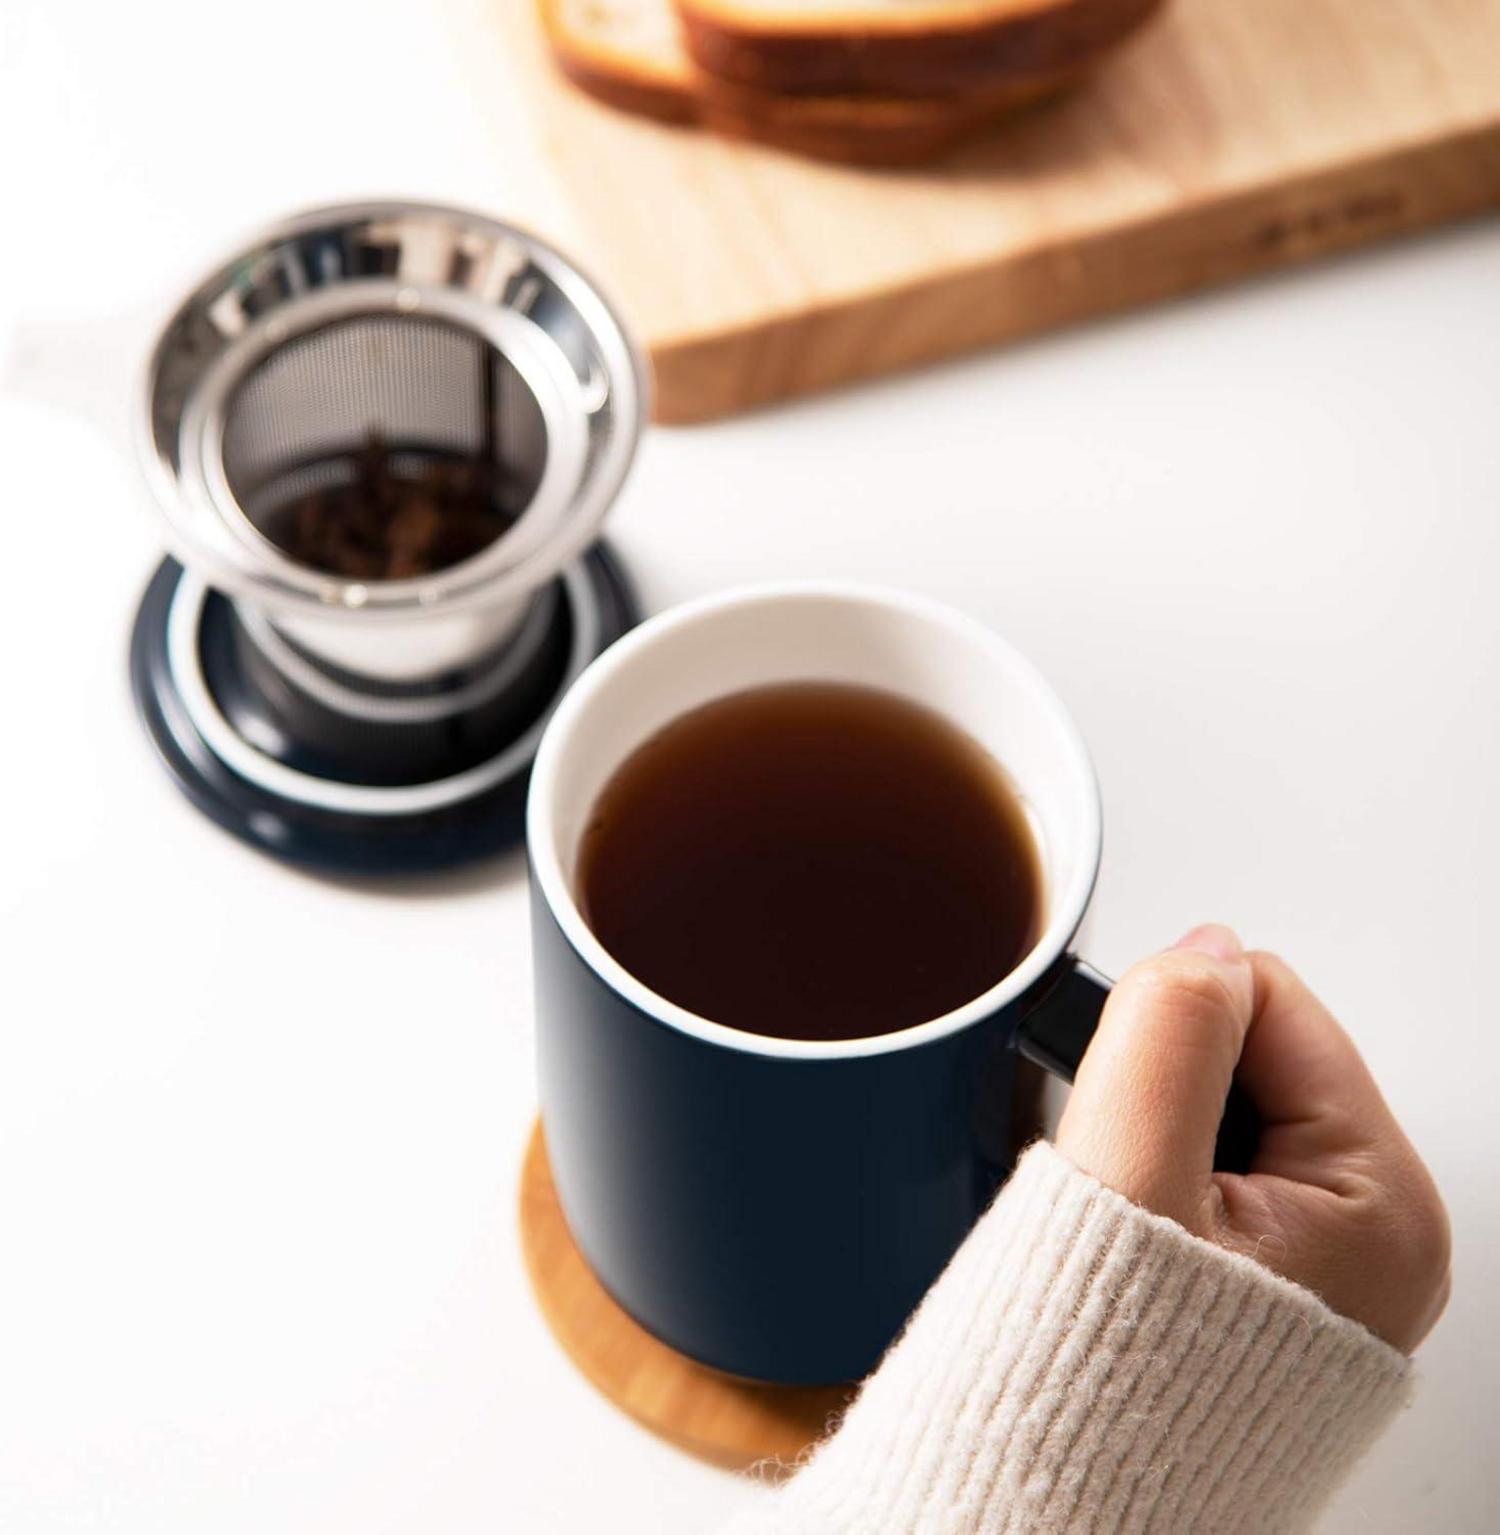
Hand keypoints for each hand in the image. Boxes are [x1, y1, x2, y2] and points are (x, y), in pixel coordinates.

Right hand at [1055, 925, 1450, 1353]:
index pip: (1271, 998)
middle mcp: (1379, 1231)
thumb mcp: (1130, 1173)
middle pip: (1253, 1050)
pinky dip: (1157, 1176)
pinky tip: (1134, 1234)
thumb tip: (1202, 948)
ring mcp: (1332, 1263)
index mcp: (1381, 1199)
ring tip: (1125, 1212)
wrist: (1064, 1509)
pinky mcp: (1280, 1285)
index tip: (1121, 1086)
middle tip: (1122, 1169)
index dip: (1172, 1015)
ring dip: (1153, 1129)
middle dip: (1165, 1080)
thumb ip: (1168, 1031)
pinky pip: (1214, 1167)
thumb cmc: (1112, 1387)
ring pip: (1224, 1105)